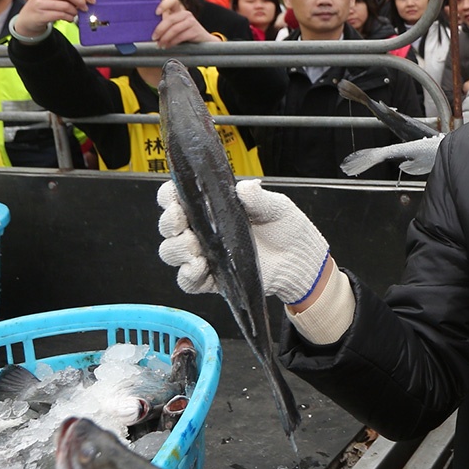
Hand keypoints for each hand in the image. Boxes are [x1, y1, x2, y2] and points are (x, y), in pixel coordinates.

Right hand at [16, 0, 95, 36]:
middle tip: (85, 8)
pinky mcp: (40, 15)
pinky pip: (60, 15)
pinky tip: (69, 19)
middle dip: (80, 1)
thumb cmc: (43, 8)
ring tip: (74, 14)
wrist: (26, 20)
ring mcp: (40, 3)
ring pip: (65, 6)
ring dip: (74, 12)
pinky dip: (69, 18)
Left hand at [152, 0, 217, 47]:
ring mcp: (192, 22)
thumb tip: (150, 30)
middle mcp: (186, 14)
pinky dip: (172, 43)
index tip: (156, 13)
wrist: (204, 41)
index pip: (173, 1)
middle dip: (160, 30)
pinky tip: (168, 46)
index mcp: (179, 10)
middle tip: (154, 38)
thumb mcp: (176, 27)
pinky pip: (180, 37)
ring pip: (174, 29)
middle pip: (170, 19)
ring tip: (160, 45)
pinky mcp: (195, 31)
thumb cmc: (186, 34)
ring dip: (165, 38)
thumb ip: (166, 25)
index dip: (164, 4)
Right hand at [157, 179, 330, 304]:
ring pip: (170, 252)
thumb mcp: (275, 207)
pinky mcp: (211, 279)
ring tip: (194, 247)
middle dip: (169, 222)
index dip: (169, 196)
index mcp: (210, 207)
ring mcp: (204, 255)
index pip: (176, 198)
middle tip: (182, 222)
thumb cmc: (285, 228)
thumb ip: (257, 197)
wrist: (300, 259)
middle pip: (168, 226)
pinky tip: (199, 267)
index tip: (175, 197)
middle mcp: (201, 230)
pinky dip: (187, 275)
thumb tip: (244, 187)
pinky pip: (187, 281)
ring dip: (176, 248)